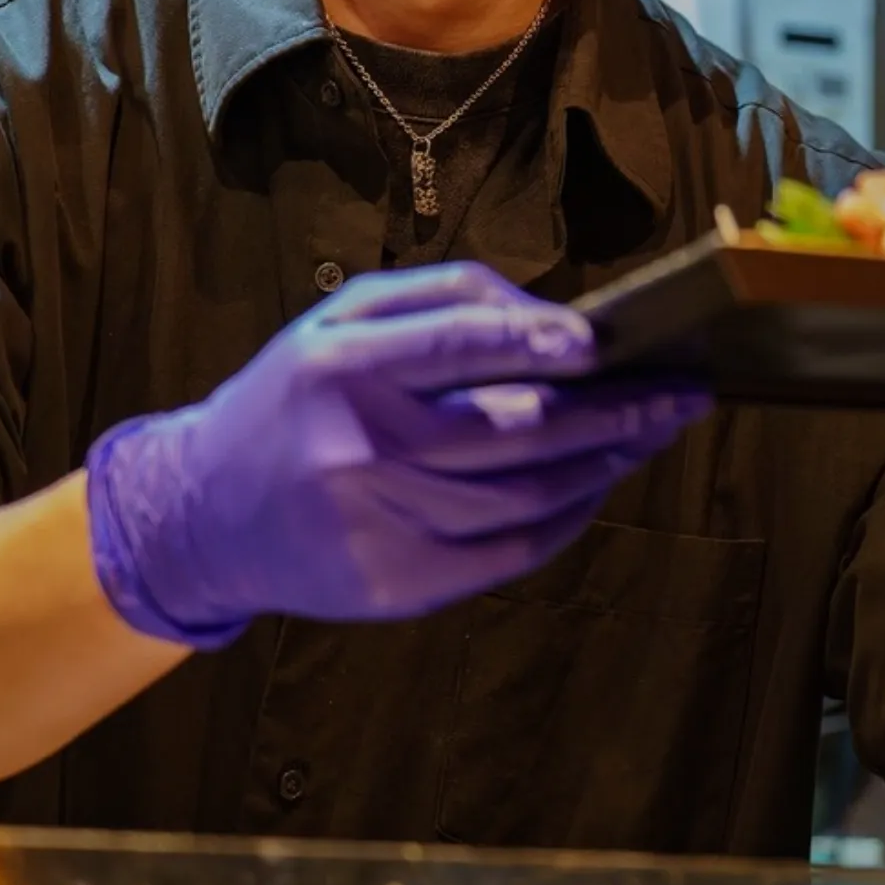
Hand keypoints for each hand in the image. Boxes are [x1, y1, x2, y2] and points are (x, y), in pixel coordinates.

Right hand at [85, 262, 707, 646]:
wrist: (203, 513)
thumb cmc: (295, 396)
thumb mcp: (344, 317)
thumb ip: (447, 298)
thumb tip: (556, 318)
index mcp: (342, 367)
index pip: (456, 346)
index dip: (536, 343)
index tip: (603, 343)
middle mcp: (358, 449)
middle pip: (516, 434)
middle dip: (615, 413)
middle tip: (681, 395)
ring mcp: (377, 527)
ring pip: (526, 497)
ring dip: (605, 464)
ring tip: (650, 433)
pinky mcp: (393, 587)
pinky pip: (508, 553)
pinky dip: (567, 519)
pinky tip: (597, 485)